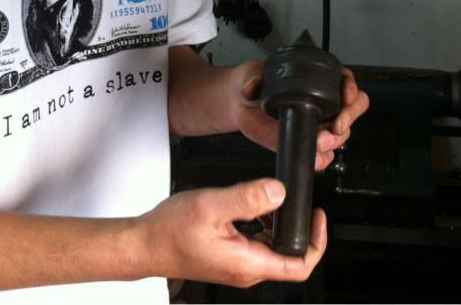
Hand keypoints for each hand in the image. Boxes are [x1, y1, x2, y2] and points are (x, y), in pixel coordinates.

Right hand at [139, 179, 325, 286]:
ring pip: (272, 249)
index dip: (316, 242)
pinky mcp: (228, 257)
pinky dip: (263, 227)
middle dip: (299, 229)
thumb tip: (278, 192)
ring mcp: (237, 265)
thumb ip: (247, 198)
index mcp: (248, 262)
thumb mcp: (211, 205)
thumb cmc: (169, 231)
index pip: (299, 265)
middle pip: (289, 257)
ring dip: (279, 226)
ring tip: (275, 201)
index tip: (317, 217)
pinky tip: (252, 208)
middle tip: (299, 203)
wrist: (144, 243)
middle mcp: (246, 269)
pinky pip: (256, 245)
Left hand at [231, 61, 368, 170]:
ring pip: (341, 133)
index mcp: (317, 79)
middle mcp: (323, 101)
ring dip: (334, 140)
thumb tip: (252, 87)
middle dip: (348, 119)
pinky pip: (324, 154)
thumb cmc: (253, 84)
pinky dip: (323, 158)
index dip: (351, 89)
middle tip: (335, 126)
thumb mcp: (251, 75)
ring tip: (320, 142)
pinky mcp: (308, 142)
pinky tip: (316, 157)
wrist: (242, 106)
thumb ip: (252, 79)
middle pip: (353, 108)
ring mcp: (318, 123)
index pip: (345, 80)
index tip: (346, 97)